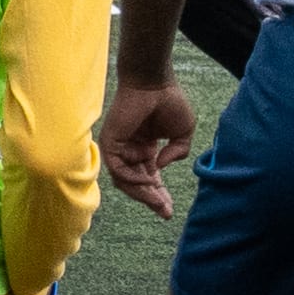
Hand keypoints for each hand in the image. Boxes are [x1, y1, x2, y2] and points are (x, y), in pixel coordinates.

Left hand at [99, 82, 196, 219]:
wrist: (155, 82)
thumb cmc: (169, 101)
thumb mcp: (183, 133)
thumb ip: (178, 153)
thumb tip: (161, 166)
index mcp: (144, 147)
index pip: (149, 177)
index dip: (159, 194)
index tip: (169, 209)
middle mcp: (129, 150)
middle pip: (137, 183)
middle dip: (152, 199)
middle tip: (165, 212)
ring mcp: (118, 147)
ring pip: (126, 181)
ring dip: (143, 193)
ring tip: (159, 202)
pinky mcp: (110, 143)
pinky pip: (118, 169)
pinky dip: (132, 179)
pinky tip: (148, 182)